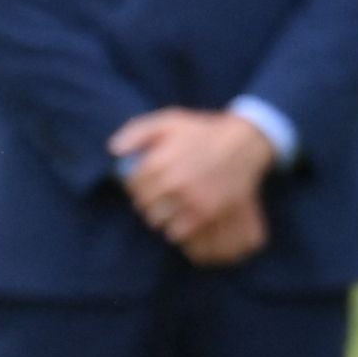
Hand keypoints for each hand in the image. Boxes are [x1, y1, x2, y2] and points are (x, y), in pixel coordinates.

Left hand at [109, 107, 276, 261]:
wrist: (243, 144)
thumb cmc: (202, 131)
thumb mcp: (169, 121)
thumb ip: (137, 132)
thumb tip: (113, 149)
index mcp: (161, 162)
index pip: (133, 185)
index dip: (136, 185)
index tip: (146, 182)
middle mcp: (175, 184)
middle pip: (145, 208)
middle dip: (149, 203)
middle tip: (160, 197)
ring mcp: (193, 203)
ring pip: (161, 224)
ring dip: (164, 218)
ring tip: (172, 208)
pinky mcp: (209, 218)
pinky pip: (180, 235)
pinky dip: (179, 231)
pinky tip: (184, 220)